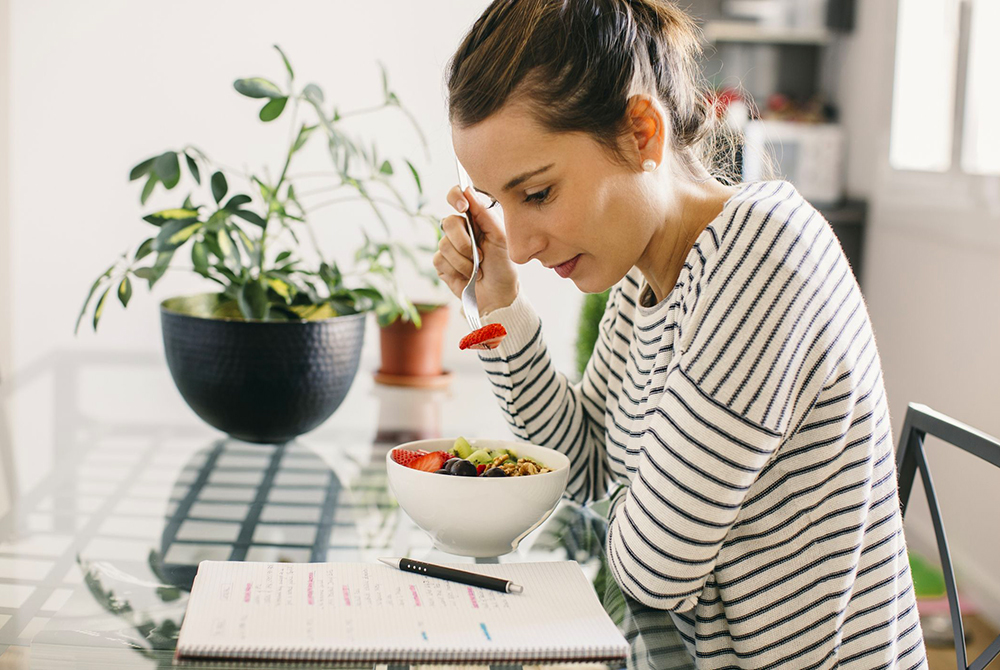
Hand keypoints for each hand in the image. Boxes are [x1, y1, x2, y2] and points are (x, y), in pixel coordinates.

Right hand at [433, 186, 518, 315]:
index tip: (462, 207)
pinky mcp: (442, 264)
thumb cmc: (503, 266)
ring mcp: (449, 247)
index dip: (455, 197)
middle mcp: (460, 230)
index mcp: (475, 219)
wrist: (498, 295)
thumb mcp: (500, 238)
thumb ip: (485, 214)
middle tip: (480, 255)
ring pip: (444, 244)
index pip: (457, 197)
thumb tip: (468, 190)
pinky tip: (467, 276)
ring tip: (477, 269)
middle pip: (448, 222)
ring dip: (464, 261)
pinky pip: (440, 260)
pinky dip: (457, 270)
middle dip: (465, 242)